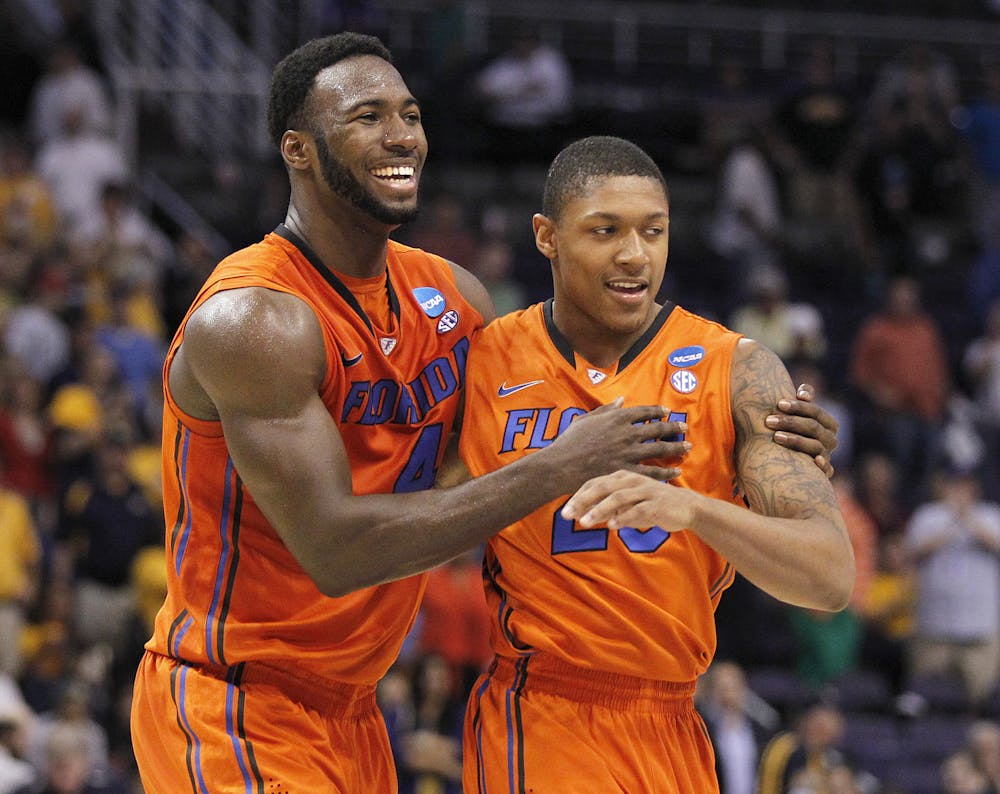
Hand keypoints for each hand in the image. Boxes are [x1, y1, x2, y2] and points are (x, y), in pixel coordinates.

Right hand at [545, 398, 690, 492]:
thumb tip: (621, 400)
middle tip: (684, 428)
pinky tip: (675, 472)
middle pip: (657, 429)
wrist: (560, 465)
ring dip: (676, 448)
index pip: (644, 411)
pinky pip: (652, 472)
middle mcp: (626, 433)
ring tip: (687, 448)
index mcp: (617, 418)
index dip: (658, 411)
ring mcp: (628, 453)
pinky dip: (666, 472)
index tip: (666, 412)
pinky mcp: (626, 471)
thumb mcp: (585, 419)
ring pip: (659, 449)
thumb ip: (606, 410)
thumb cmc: (569, 442)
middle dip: (673, 428)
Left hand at [561, 470, 697, 530]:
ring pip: (618, 498)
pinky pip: (638, 509)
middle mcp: (631, 480)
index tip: (564, 512)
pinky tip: (611, 526)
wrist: (685, 507)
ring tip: (584, 522)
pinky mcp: (657, 503)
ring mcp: (645, 490)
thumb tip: (581, 515)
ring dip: (599, 510)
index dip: (577, 497)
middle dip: (582, 501)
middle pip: (602, 487)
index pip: (594, 483)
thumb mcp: (627, 504)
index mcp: (621, 476)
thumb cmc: (650, 504)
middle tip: (567, 515)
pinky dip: (624, 517)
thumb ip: (606, 507)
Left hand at [765, 383, 838, 476]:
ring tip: (775, 436)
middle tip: (768, 421)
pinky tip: (815, 461)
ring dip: (796, 440)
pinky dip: (823, 466)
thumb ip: (801, 400)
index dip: (798, 407)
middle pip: (813, 428)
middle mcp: (831, 439)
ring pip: (815, 446)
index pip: (816, 412)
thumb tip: (803, 394)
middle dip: (791, 422)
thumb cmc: (790, 428)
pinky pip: (827, 470)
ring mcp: (827, 455)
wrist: (786, 459)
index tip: (779, 403)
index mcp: (828, 424)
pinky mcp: (823, 471)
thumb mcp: (795, 413)